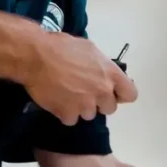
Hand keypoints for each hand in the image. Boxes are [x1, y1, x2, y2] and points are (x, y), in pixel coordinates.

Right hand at [22, 32, 137, 124]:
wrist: (35, 56)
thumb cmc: (62, 47)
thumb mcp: (90, 50)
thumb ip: (102, 66)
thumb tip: (103, 73)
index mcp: (111, 74)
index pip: (130, 94)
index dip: (120, 95)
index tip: (111, 92)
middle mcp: (102, 91)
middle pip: (109, 108)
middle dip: (99, 103)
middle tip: (84, 92)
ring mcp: (86, 104)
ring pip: (89, 115)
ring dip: (80, 108)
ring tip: (67, 95)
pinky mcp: (68, 113)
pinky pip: (71, 119)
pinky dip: (64, 113)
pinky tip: (57, 101)